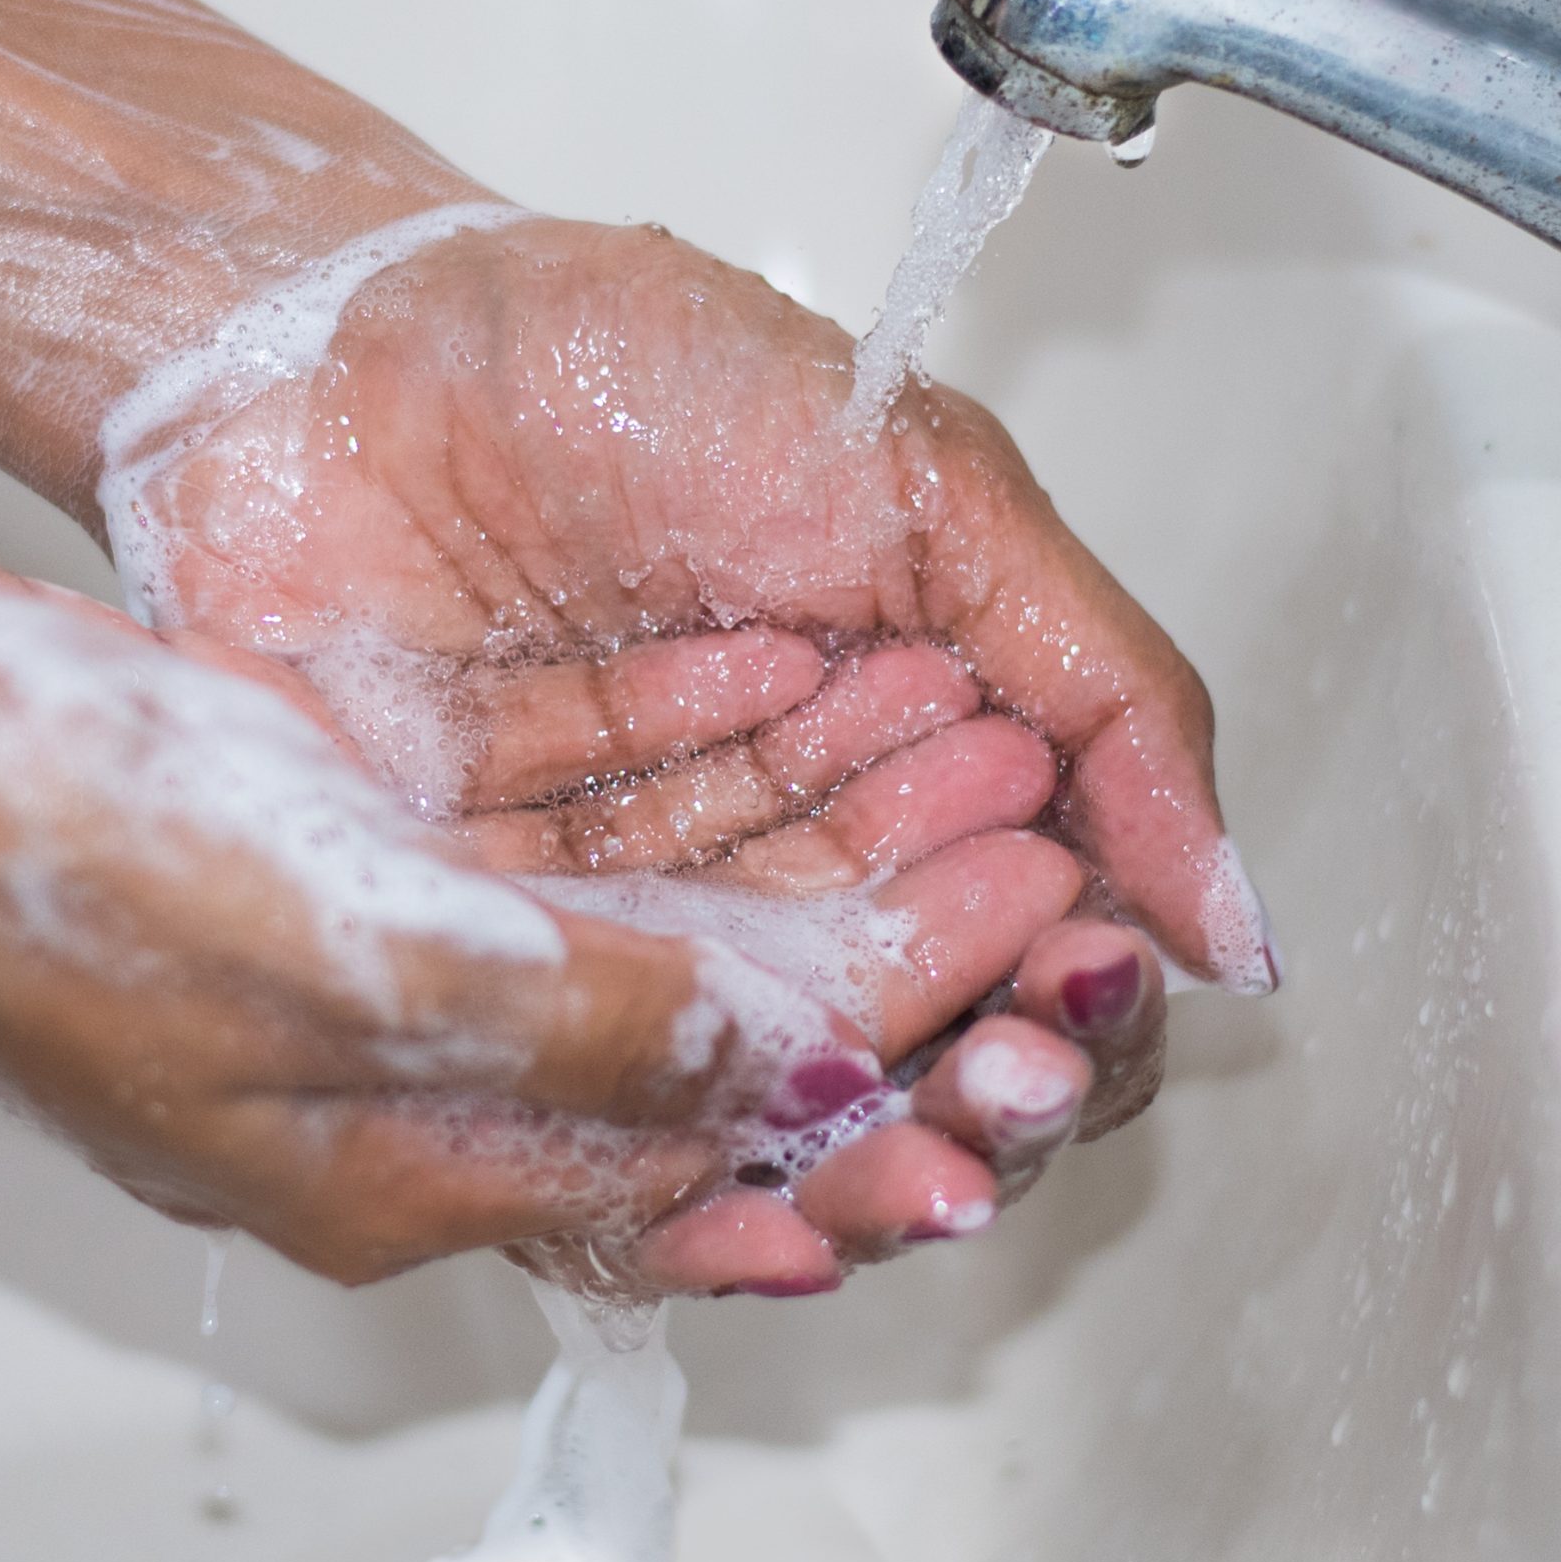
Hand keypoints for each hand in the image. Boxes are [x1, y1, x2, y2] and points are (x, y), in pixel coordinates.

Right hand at [0, 508, 1020, 1288]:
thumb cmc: (30, 862)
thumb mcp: (351, 960)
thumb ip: (608, 1013)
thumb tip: (821, 1056)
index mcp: (420, 1163)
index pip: (739, 1134)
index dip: (910, 1026)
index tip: (1041, 905)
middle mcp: (412, 1079)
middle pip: (725, 1042)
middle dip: (894, 944)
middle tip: (1043, 843)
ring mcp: (374, 956)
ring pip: (663, 912)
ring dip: (808, 835)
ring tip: (951, 736)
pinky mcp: (341, 840)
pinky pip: (566, 817)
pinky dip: (679, 758)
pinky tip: (774, 681)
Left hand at [103, 216, 1270, 1281]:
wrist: (324, 348)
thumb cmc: (609, 372)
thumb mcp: (921, 487)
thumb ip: (1102, 694)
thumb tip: (1235, 923)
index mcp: (899, 762)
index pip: (1037, 936)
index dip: (1082, 984)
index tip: (1087, 963)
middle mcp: (768, 868)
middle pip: (916, 1049)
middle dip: (987, 1089)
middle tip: (1010, 1070)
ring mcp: (621, 935)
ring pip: (774, 1113)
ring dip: (867, 1164)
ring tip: (921, 1157)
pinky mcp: (481, 978)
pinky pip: (594, 1125)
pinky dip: (685, 1191)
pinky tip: (766, 1213)